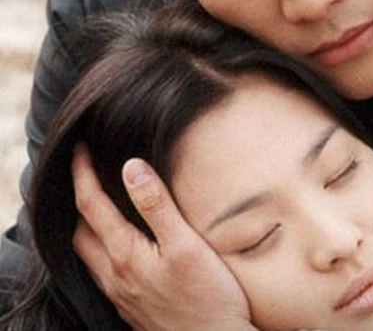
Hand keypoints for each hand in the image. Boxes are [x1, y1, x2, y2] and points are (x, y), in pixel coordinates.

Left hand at [72, 145, 255, 330]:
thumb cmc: (208, 297)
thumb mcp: (186, 245)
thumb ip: (157, 206)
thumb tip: (131, 168)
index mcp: (125, 254)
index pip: (90, 205)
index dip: (82, 175)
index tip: (79, 150)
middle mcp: (114, 276)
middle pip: (80, 232)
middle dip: (78, 200)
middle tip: (86, 175)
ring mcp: (121, 295)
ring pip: (88, 255)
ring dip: (87, 227)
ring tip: (98, 208)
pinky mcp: (132, 307)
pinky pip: (102, 273)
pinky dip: (100, 250)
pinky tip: (118, 249)